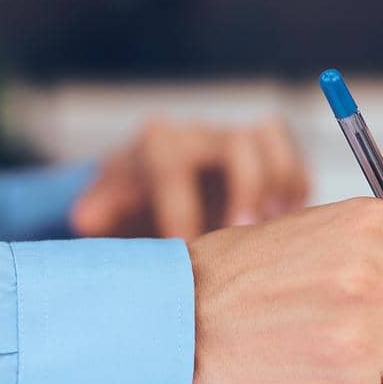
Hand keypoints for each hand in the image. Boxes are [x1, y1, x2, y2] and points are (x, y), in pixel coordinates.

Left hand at [69, 116, 309, 238]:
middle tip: (246, 234)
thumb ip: (96, 213)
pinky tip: (288, 230)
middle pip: (235, 141)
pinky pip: (293, 159)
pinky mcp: (267, 157)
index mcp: (156, 146)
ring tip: (277, 231)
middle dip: (246, 189)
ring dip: (279, 184)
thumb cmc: (124, 211)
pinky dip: (297, 190)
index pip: (172, 162)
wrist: (143, 197)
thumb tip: (86, 217)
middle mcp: (199, 136)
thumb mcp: (103, 213)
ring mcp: (236, 142)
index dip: (180, 206)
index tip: (183, 247)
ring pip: (270, 140)